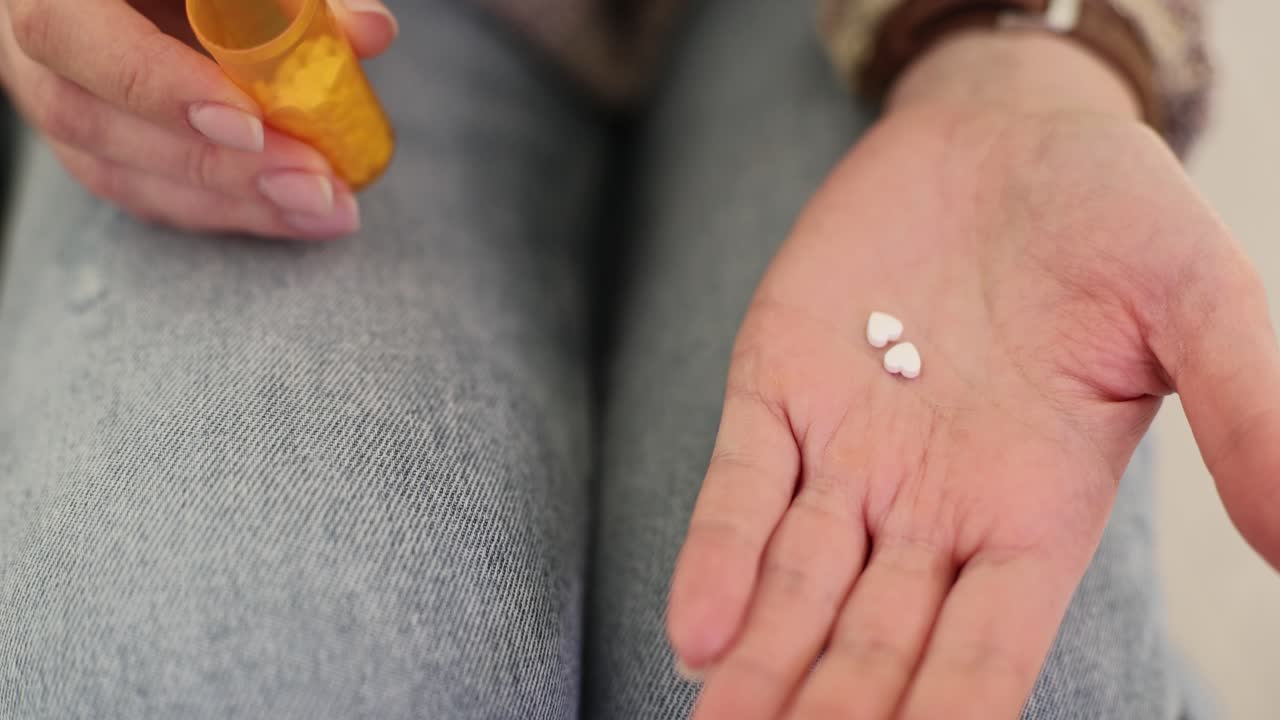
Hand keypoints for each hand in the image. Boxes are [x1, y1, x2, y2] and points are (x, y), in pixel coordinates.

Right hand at [0, 0, 397, 238]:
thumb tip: (370, 32)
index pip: (67, 32)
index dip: (156, 85)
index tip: (249, 124)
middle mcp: (33, 36)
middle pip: (92, 118)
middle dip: (216, 164)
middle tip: (314, 185)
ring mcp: (49, 89)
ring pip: (112, 169)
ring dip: (227, 201)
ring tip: (320, 211)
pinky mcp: (88, 136)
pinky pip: (137, 188)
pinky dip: (218, 207)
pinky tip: (289, 216)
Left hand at [667, 29, 1279, 719]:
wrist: (1006, 130)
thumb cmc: (1113, 216)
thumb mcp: (1196, 302)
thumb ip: (1246, 412)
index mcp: (1033, 514)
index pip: (984, 653)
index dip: (948, 718)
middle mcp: (931, 507)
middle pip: (875, 644)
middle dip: (833, 713)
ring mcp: (847, 453)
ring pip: (796, 586)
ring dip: (760, 667)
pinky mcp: (779, 387)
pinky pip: (742, 488)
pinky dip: (717, 556)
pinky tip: (695, 633)